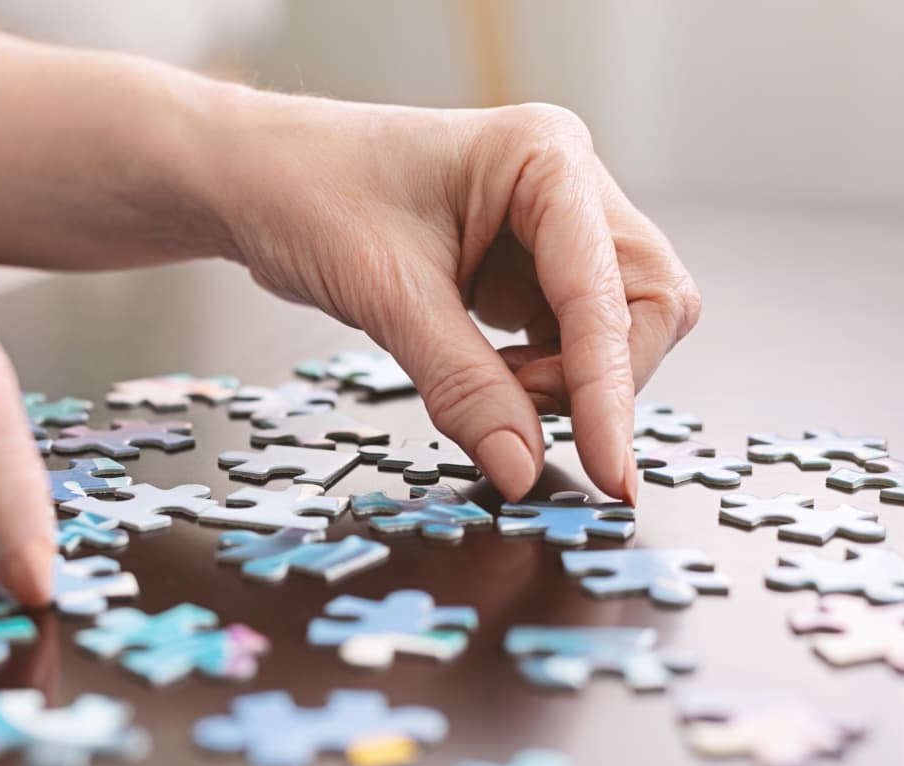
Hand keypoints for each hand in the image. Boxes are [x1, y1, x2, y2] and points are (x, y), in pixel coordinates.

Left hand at [212, 97, 700, 501]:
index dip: (609, 389)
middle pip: (647, 306)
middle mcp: (567, 186)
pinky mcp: (530, 270)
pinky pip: (571, 341)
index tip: (607, 470)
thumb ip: (462, 385)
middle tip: (516, 411)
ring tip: (483, 385)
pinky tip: (483, 377)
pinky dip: (540, 379)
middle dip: (597, 377)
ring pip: (616, 331)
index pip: (607, 293)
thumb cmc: (309, 194)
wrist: (256, 179)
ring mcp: (554, 230)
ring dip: (568, 382)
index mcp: (546, 158)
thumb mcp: (386, 295)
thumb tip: (522, 469)